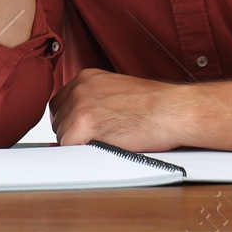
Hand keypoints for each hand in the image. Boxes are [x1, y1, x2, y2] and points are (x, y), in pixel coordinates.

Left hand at [49, 69, 192, 151]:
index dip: (69, 121)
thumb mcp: (118, 91)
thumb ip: (96, 100)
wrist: (173, 110)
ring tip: (105, 141)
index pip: (60, 104)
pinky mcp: (84, 123)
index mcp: (87, 77)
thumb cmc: (155, 106)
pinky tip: (103, 147)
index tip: (82, 131)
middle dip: (72, 134)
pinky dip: (81, 153)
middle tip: (97, 139)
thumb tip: (80, 120)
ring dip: (78, 145)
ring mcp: (80, 104)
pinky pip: (68, 147)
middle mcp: (80, 87)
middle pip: (58, 121)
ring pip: (62, 136)